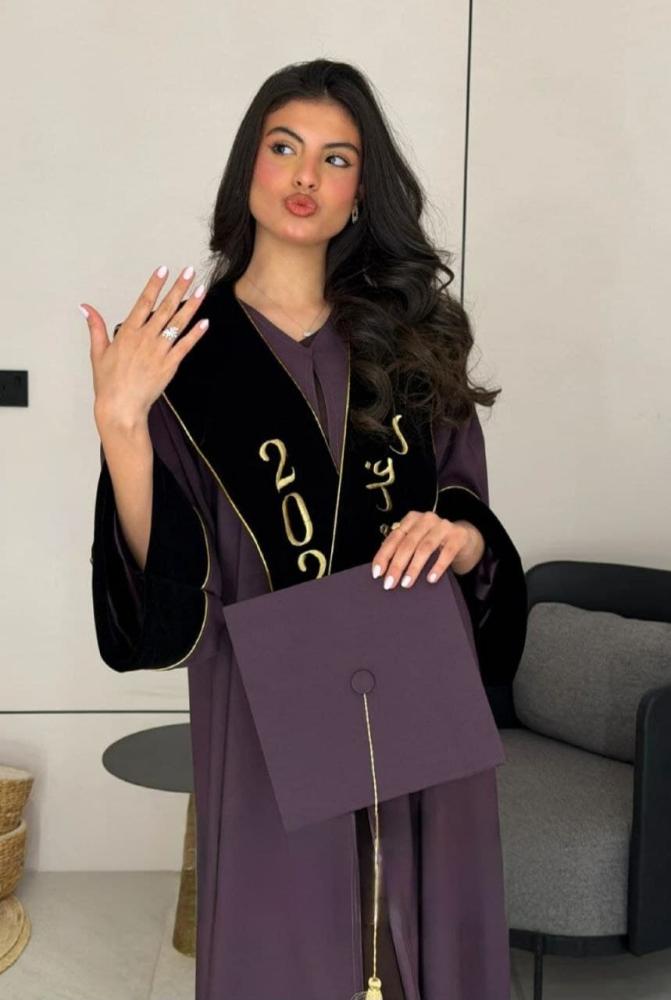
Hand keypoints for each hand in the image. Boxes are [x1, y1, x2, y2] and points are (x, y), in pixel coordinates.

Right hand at [82, 264, 209, 428]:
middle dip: (179, 287)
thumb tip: (85, 308)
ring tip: (201, 290)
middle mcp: (145, 338)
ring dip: (191, 305)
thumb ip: (96, 327)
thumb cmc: (108, 383)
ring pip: (178, 323)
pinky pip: (185, 346)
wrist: (120, 407)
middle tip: (190, 271)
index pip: (143, 302)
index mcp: (128, 333)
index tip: (164, 269)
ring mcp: (159, 351)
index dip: (155, 284)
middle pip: (165, 307)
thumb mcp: (97, 352)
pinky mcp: (169, 365)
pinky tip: (205, 322)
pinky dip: (196, 334)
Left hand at [371, 511, 484, 589]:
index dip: (384, 556)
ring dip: (414, 567)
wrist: (464, 538)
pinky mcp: (458, 536)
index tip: (377, 573)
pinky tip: (431, 579)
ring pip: (425, 547)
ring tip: (406, 583)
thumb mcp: (417, 542)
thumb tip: (385, 572)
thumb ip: (403, 549)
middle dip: (397, 565)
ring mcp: (443, 526)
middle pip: (408, 543)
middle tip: (390, 583)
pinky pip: (447, 552)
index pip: (394, 538)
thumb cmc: (435, 543)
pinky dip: (437, 566)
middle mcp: (426, 519)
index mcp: (412, 519)